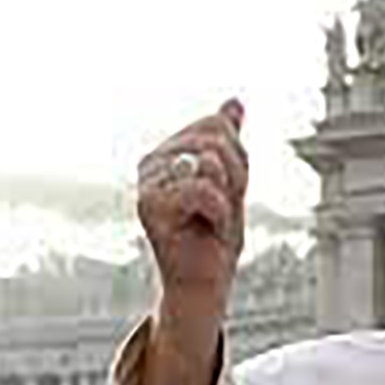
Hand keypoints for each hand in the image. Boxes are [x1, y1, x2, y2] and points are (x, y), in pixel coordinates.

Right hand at [137, 99, 248, 300]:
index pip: (216, 125)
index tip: (225, 190)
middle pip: (214, 137)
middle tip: (220, 209)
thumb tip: (234, 102)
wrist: (207, 282)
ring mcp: (147, 184)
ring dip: (227, 195)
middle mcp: (151, 164)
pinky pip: (205, 189)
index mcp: (168, 153)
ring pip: (210, 160)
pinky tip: (206, 229)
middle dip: (234, 175)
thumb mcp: (230, 181)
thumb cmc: (215, 236)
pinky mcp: (150, 207)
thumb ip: (228, 142)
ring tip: (212, 219)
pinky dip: (219, 212)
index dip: (237, 159)